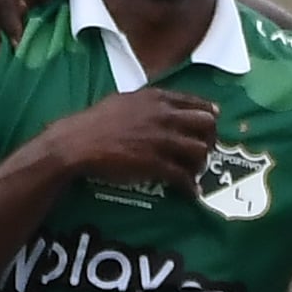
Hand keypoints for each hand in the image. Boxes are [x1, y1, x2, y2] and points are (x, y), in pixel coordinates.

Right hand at [44, 88, 220, 192]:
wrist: (78, 143)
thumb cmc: (95, 121)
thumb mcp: (124, 100)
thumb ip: (146, 101)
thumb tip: (157, 104)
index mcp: (157, 99)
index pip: (196, 102)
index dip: (208, 113)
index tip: (213, 120)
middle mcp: (165, 117)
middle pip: (206, 125)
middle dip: (210, 138)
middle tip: (205, 149)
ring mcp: (162, 141)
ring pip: (199, 151)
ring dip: (201, 163)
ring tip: (195, 171)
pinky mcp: (156, 164)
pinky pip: (183, 176)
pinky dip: (191, 186)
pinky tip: (192, 192)